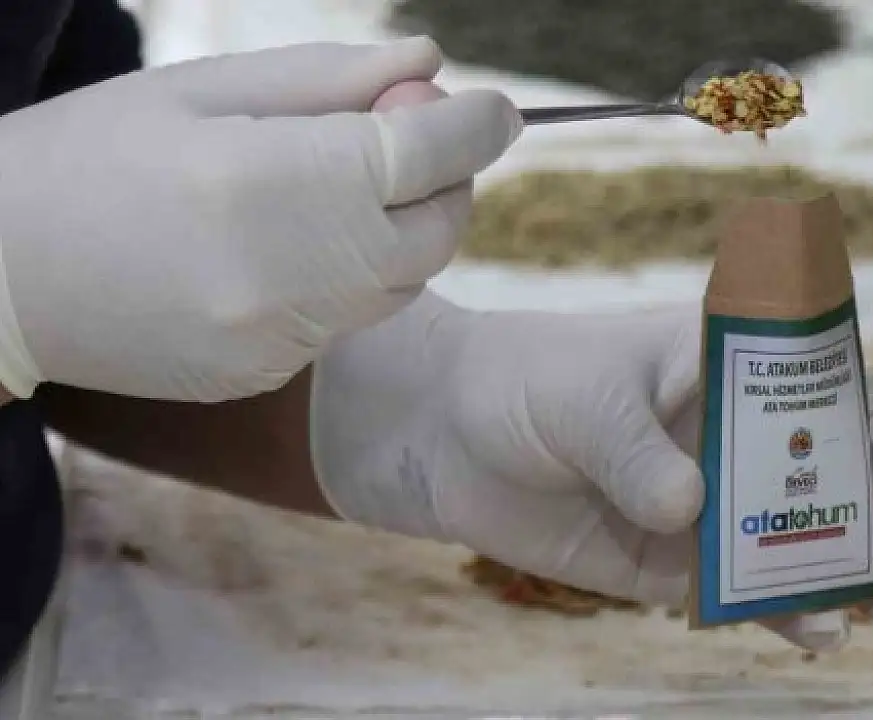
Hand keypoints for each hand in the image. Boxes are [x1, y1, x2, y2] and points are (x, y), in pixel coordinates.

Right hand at [0, 37, 520, 401]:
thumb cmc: (86, 159)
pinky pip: (351, 319)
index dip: (476, 126)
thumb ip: (326, 80)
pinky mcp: (267, 372)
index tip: (497, 107)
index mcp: (263, 181)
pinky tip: (296, 244)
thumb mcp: (197, 90)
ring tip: (344, 185)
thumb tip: (429, 68)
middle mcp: (284, 272)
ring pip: (402, 281)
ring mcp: (278, 336)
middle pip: (434, 230)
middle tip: (413, 138)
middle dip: (446, 180)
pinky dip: (354, 276)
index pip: (422, 153)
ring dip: (404, 228)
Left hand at [311, 293, 872, 651]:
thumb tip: (691, 509)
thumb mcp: (578, 398)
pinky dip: (793, 615)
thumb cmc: (520, 383)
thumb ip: (633, 449)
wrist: (444, 439)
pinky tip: (829, 636)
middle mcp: (743, 437)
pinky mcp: (684, 566)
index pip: (835, 388)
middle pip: (845, 479)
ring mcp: (720, 507)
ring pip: (816, 545)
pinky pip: (753, 595)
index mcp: (735, 367)